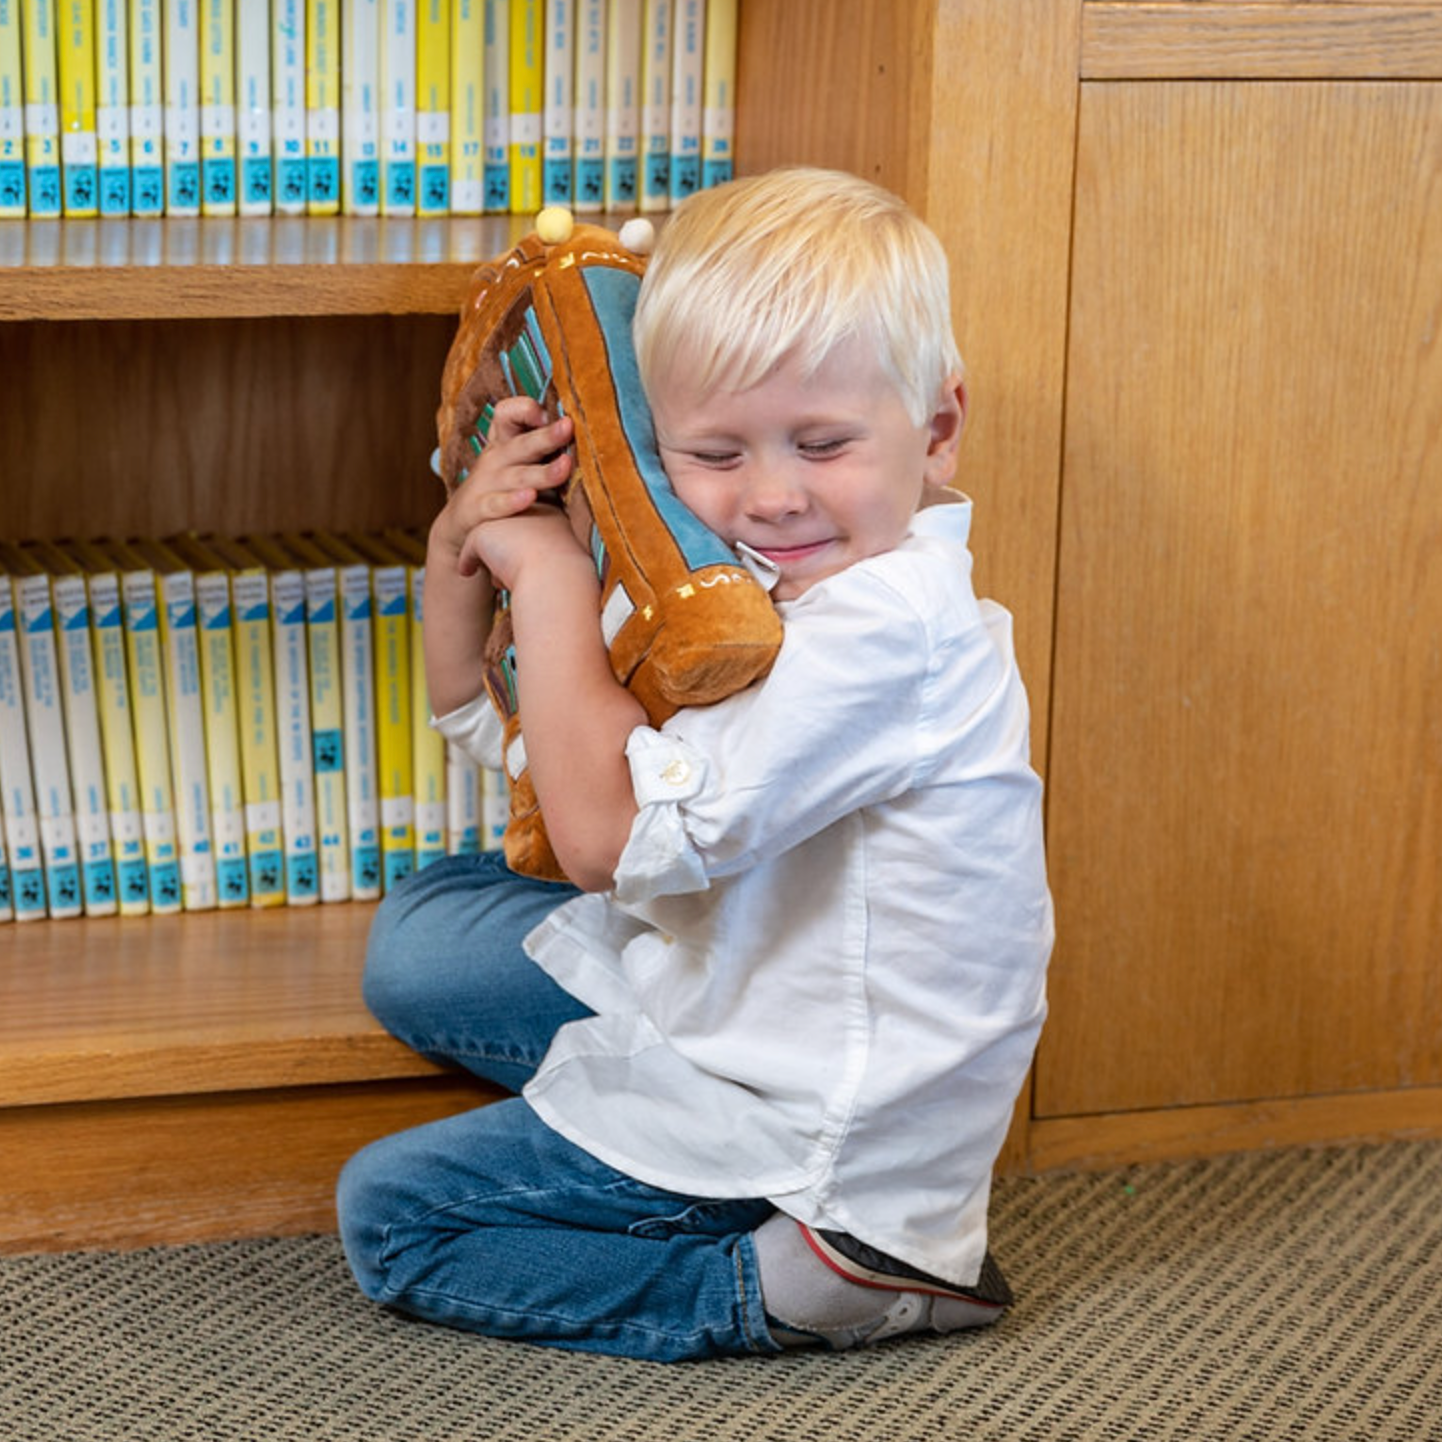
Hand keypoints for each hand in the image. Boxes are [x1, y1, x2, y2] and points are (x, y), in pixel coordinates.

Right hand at [430, 396, 575, 580]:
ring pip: (518, 476)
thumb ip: (544, 447)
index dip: (526, 409)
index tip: (553, 413)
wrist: (460, 524)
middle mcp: (495, 459)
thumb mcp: (518, 462)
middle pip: (522, 444)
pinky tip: (530, 497)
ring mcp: (486, 484)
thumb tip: (590, 434)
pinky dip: (512, 501)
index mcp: (504, 442)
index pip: (507, 413)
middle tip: (569, 426)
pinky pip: (496, 504)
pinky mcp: (478, 509)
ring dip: (543, 472)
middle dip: (546, 435)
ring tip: (565, 466)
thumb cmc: (503, 488)